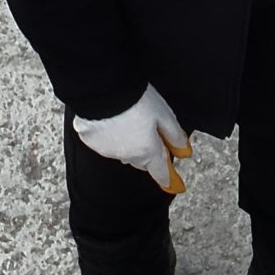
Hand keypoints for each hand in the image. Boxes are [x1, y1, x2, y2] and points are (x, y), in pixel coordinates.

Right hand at [73, 86, 191, 193]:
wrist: (102, 88)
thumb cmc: (135, 99)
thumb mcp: (163, 115)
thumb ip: (174, 135)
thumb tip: (184, 151)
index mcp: (146, 152)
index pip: (160, 172)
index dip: (169, 178)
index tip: (174, 186)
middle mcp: (126, 156)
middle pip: (142, 162)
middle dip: (148, 153)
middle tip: (151, 133)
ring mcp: (107, 150)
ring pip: (123, 152)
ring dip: (128, 143)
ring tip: (129, 120)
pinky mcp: (90, 141)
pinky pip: (104, 142)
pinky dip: (110, 134)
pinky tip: (110, 118)